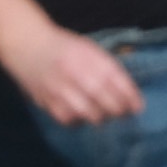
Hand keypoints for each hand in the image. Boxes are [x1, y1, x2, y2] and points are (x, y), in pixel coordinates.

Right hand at [12, 23, 144, 127]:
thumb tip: (130, 95)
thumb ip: (107, 68)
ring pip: (90, 115)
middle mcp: (75, 72)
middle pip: (105, 100)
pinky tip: (81, 113)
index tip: (138, 107)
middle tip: (123, 113)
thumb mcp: (88, 49)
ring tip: (103, 113)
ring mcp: (60, 89)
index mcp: (88, 55)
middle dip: (119, 110)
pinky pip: (71, 120)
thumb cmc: (64, 47)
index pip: (116, 79)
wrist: (27, 45)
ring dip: (101, 117)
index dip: (130, 96)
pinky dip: (80, 120)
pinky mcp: (48, 103)